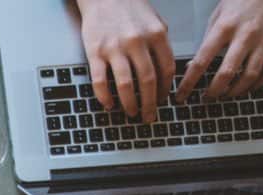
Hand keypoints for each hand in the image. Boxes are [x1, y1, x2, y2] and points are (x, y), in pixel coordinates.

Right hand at [77, 0, 173, 121]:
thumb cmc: (129, 8)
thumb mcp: (155, 21)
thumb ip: (161, 44)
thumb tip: (165, 72)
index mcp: (156, 34)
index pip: (166, 69)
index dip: (166, 89)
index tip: (163, 100)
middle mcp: (137, 42)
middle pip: (148, 81)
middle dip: (150, 103)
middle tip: (149, 116)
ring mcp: (114, 48)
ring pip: (126, 85)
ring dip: (130, 104)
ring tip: (132, 113)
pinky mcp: (95, 52)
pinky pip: (100, 81)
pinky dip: (105, 96)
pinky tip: (109, 104)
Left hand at [178, 0, 262, 102]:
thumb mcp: (219, 13)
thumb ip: (208, 39)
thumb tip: (194, 66)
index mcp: (225, 26)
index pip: (202, 61)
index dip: (189, 82)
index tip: (182, 95)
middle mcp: (245, 34)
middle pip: (226, 73)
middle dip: (213, 91)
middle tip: (206, 98)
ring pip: (249, 76)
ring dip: (235, 91)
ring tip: (226, 95)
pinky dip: (257, 84)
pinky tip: (248, 87)